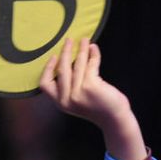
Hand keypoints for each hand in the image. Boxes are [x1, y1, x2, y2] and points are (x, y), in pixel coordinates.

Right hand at [38, 38, 145, 159]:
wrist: (114, 119)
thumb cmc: (98, 108)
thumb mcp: (77, 101)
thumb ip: (70, 86)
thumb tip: (69, 58)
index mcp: (61, 103)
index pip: (45, 84)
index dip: (48, 69)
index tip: (54, 56)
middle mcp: (67, 99)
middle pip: (61, 69)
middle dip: (66, 52)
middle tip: (69, 40)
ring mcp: (78, 92)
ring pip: (77, 64)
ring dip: (81, 49)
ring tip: (85, 40)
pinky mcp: (91, 86)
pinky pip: (91, 65)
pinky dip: (93, 54)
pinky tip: (94, 48)